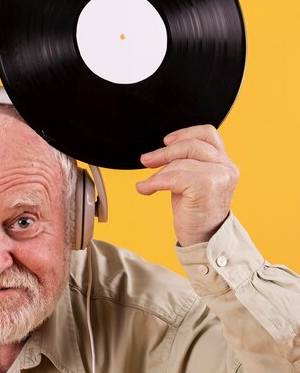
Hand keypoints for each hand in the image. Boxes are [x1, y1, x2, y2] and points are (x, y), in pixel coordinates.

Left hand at [136, 125, 238, 246]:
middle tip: (145, 161)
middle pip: (190, 146)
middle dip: (164, 152)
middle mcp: (226, 167)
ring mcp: (219, 176)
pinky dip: (155, 182)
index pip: (208, 134)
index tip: (166, 141)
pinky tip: (145, 189)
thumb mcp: (192, 181)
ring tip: (148, 185)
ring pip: (180, 163)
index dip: (185, 133)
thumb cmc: (196, 212)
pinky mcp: (207, 186)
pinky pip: (173, 177)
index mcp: (224, 163)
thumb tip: (158, 153)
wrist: (203, 239)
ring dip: (158, 174)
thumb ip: (186, 164)